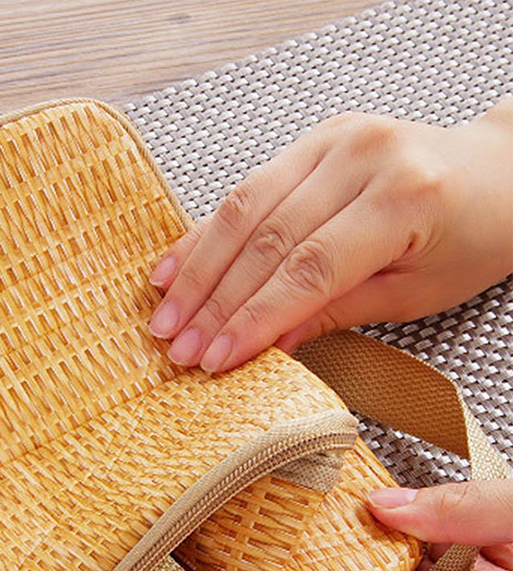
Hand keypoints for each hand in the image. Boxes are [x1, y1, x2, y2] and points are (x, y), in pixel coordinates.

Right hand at [148, 100, 512, 371]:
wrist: (499, 175)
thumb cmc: (472, 237)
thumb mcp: (415, 292)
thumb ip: (336, 312)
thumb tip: (268, 346)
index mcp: (404, 198)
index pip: (309, 269)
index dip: (254, 318)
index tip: (216, 358)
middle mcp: (363, 157)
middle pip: (267, 240)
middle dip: (215, 301)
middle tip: (179, 345)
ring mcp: (333, 139)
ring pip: (245, 210)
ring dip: (198, 269)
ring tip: (165, 313)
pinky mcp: (313, 139)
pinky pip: (247, 189)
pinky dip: (207, 231)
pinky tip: (173, 264)